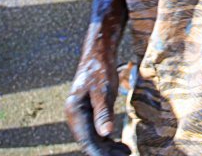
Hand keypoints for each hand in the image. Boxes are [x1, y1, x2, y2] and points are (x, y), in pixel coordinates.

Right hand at [65, 35, 129, 155]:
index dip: (99, 153)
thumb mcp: (104, 91)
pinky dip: (109, 140)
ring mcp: (82, 115)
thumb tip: (106, 134)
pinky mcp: (90, 113)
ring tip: (126, 153)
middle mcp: (76, 116)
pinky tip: (121, 146)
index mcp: (75, 111)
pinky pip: (97, 132)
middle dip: (106, 152)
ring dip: (109, 148)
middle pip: (90, 141)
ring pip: (94, 139)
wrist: (98, 55)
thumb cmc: (100, 70)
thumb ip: (103, 113)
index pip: (86, 139)